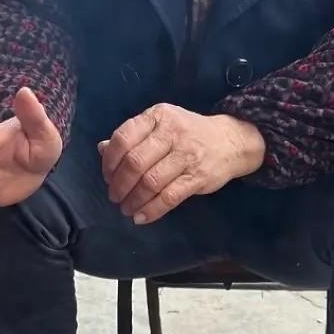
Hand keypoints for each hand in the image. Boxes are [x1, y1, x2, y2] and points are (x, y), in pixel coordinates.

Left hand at [99, 105, 264, 223]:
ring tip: (126, 209)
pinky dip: (151, 210)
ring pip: (150, 182)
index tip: (107, 176)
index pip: (124, 138)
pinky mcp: (197, 177)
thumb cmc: (188, 134)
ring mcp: (186, 155)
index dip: (110, 161)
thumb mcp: (161, 126)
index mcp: (158, 116)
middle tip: (114, 197)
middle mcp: (171, 133)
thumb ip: (133, 136)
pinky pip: (169, 197)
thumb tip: (102, 149)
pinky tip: (141, 217)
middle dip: (119, 184)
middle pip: (135, 162)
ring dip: (133, 200)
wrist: (230, 141)